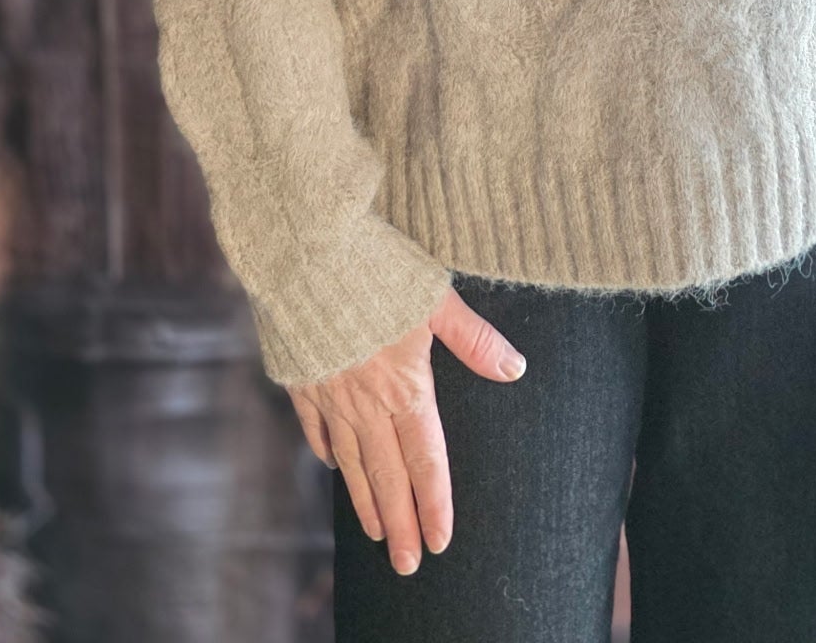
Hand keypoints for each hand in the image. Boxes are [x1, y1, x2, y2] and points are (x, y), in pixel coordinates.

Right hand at [286, 285, 526, 575]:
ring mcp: (329, 393)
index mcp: (403, 385)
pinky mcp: (301, 378)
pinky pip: (316, 428)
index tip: (441, 540)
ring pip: (351, 462)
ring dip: (366, 501)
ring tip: (377, 534)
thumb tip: (514, 368)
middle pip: (387, 474)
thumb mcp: (434, 296)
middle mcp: (365, 401)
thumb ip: (473, 338)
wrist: (303, 251)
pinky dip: (327, 452)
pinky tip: (335, 467)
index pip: (425, 458)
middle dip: (401, 523)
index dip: (435, 501)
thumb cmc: (375, 266)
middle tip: (409, 564)